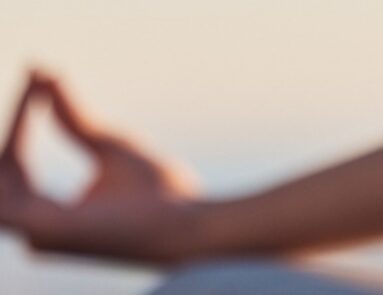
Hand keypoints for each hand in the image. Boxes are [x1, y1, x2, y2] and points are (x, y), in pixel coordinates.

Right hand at [0, 70, 200, 260]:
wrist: (187, 222)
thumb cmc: (158, 192)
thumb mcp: (106, 143)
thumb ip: (72, 117)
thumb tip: (44, 73)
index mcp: (47, 214)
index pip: (14, 163)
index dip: (20, 120)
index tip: (36, 78)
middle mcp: (34, 228)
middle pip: (2, 168)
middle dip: (16, 121)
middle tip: (36, 77)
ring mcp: (36, 232)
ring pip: (0, 174)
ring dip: (16, 128)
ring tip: (35, 90)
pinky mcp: (42, 229)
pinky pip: (10, 177)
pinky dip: (19, 138)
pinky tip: (33, 111)